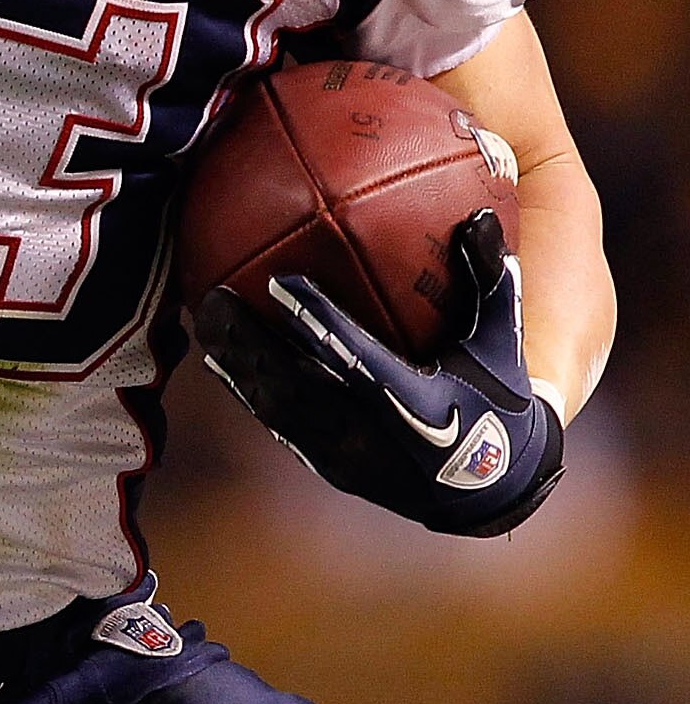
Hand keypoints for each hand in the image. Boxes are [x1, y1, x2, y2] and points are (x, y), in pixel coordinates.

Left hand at [195, 211, 563, 536]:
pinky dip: (246, 389)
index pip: (358, 362)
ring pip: (277, 410)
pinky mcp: (328, 468)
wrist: (493, 490)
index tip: (279, 282)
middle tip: (213, 298)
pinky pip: (278, 425)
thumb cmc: (498, 399)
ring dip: (237, 364)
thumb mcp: (500, 343)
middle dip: (252, 345)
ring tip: (204, 317)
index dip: (318, 323)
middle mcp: (376, 441)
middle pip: (298, 390)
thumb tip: (477, 214)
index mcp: (420, 409)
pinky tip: (216, 355)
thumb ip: (487, 280)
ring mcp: (347, 460)